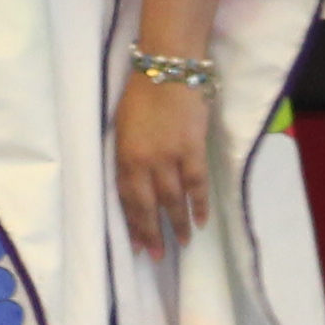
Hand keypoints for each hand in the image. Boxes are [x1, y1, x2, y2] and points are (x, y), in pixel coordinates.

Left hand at [113, 67, 213, 255]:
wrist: (168, 68)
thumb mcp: (122, 125)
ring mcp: (169, 157)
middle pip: (149, 206)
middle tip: (157, 256)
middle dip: (152, 233)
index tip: (135, 245)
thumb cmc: (140, 93)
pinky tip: (202, 220)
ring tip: (183, 244)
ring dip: (178, 224)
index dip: (132, 224)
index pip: (126, 199)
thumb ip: (126, 154)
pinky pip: (197, 184)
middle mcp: (144, 162)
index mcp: (123, 156)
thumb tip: (132, 180)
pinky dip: (199, 203)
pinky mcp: (193, 149)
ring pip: (173, 200)